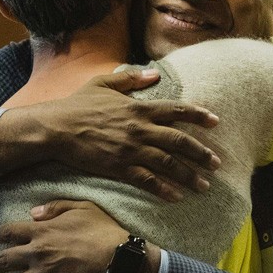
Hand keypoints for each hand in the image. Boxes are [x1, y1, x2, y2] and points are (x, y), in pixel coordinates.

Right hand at [0, 68, 220, 201]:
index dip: (198, 116)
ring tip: (203, 185)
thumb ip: (131, 79)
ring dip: (189, 176)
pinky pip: (147, 181)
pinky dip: (164, 189)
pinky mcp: (119, 168)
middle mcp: (140, 129)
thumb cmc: (77, 105)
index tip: (215, 122)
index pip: (177, 111)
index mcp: (139, 108)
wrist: (56, 129)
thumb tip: (153, 75)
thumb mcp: (103, 83)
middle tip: (216, 164)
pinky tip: (176, 197)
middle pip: (179, 142)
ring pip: (168, 164)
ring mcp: (131, 150)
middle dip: (201, 154)